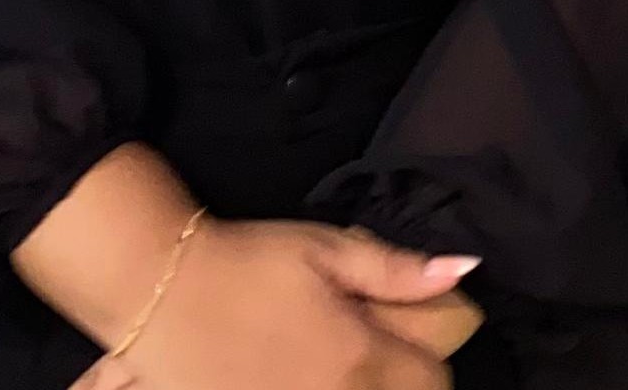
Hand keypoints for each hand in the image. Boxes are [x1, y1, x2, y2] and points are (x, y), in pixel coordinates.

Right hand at [103, 216, 464, 388]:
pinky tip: (298, 379)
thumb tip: (464, 270)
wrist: (163, 290)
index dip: (427, 361)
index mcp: (361, 358)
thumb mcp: (326, 251)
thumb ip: (396, 272)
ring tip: (332, 369)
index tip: (407, 345)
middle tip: (373, 360)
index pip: (432, 383)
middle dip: (397, 386)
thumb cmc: (250, 260)